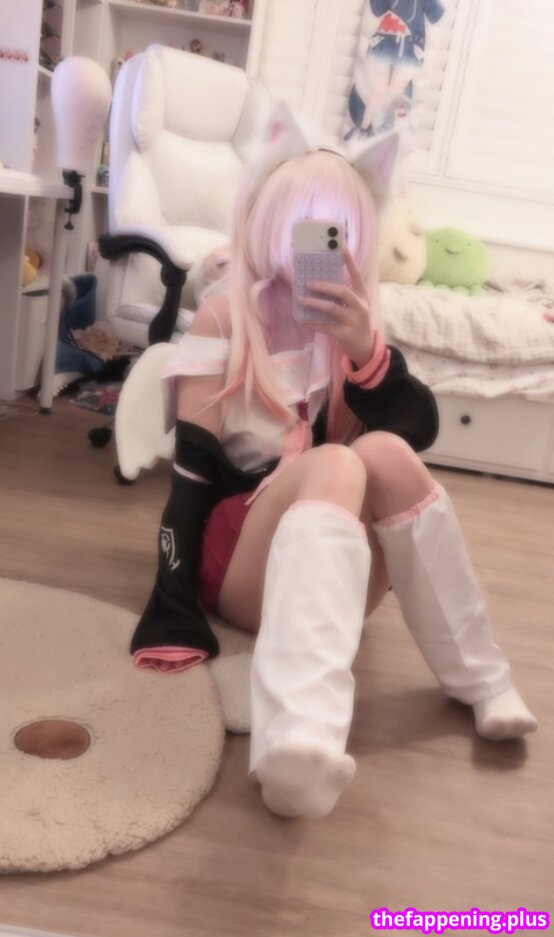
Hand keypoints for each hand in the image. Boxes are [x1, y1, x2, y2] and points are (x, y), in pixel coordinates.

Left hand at [299, 249, 374, 367]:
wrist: (365, 348)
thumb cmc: (356, 323)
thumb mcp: (355, 307)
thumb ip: (344, 296)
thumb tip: (321, 283)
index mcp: (362, 297)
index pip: (357, 275)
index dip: (350, 261)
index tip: (341, 247)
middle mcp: (360, 307)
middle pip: (342, 291)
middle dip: (324, 286)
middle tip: (308, 283)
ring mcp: (354, 321)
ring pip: (333, 308)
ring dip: (315, 303)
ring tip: (302, 300)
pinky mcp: (346, 334)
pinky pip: (326, 327)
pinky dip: (313, 323)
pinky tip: (303, 320)